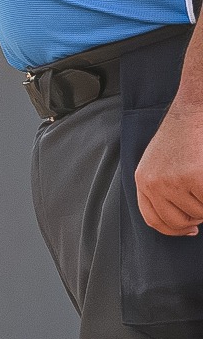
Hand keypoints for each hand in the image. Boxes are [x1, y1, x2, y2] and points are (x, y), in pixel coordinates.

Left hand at [138, 99, 202, 236]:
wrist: (193, 108)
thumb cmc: (181, 134)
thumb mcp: (158, 162)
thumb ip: (160, 186)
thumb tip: (178, 216)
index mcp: (143, 181)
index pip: (154, 220)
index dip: (174, 230)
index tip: (189, 230)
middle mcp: (154, 184)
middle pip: (177, 221)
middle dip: (195, 218)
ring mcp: (174, 181)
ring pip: (198, 212)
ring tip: (202, 180)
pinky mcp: (194, 177)